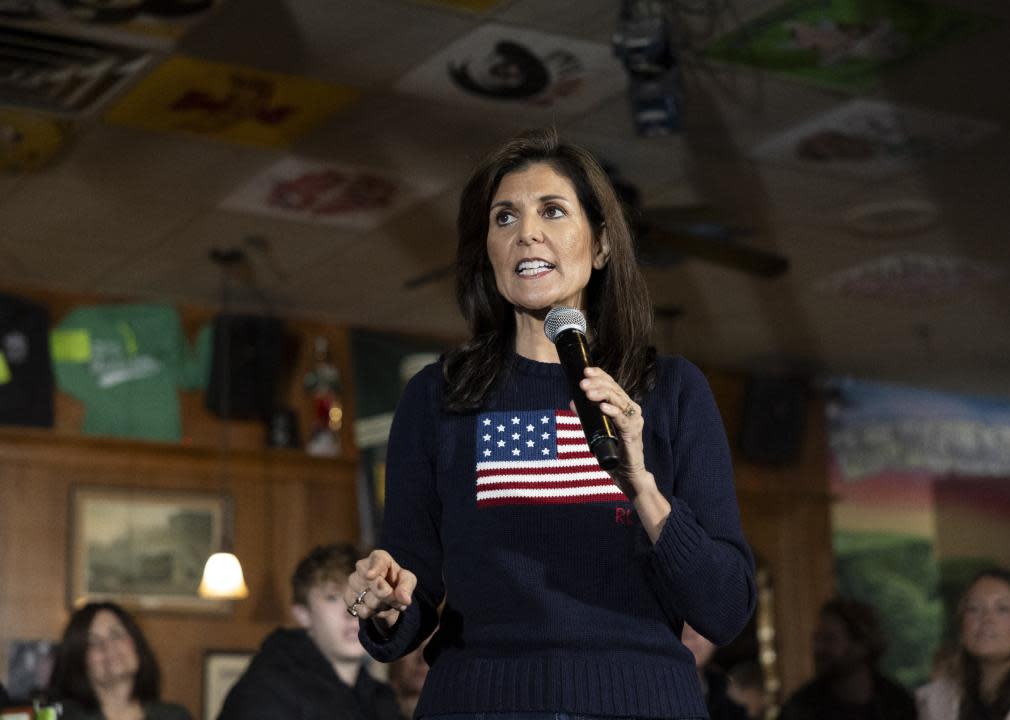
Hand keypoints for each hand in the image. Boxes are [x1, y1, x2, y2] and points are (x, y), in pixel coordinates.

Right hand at [344, 549, 415, 628]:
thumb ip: (406, 588)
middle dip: (387, 595)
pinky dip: (372, 613)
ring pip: (368, 600)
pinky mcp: (348, 596)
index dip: (374, 569)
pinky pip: (361, 610)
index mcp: (379, 557)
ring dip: (381, 606)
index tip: (370, 575)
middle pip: (373, 584)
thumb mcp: (407, 581)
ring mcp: (353, 581)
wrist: (386, 594)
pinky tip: (375, 607)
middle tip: (395, 598)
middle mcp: (362, 566)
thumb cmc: (397, 581)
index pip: (377, 561)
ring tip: (385, 601)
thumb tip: (405, 600)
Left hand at [578, 366, 651, 496]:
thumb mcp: (596, 429)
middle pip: (614, 390)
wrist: (627, 473)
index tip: (585, 370)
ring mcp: (634, 420)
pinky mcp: (633, 433)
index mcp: (623, 406)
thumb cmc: (613, 450)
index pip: (612, 385)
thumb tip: (572, 402)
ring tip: (587, 391)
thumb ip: (586, 416)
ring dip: (602, 394)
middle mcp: (631, 409)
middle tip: (582, 382)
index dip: (600, 375)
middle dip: (597, 384)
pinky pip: (622, 419)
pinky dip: (612, 412)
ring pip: (618, 401)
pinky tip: (602, 407)